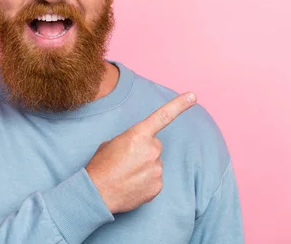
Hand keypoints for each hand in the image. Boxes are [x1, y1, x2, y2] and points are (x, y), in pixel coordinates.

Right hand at [85, 92, 196, 213]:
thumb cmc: (101, 166)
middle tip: (127, 161)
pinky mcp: (158, 185)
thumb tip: (138, 147)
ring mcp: (157, 168)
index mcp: (138, 134)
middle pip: (155, 145)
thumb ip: (131, 140)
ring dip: (145, 167)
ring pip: (155, 163)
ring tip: (127, 174)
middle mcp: (152, 149)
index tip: (193, 96)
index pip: (163, 116)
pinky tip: (132, 184)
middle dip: (144, 151)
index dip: (180, 105)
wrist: (97, 193)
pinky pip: (155, 179)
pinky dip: (146, 182)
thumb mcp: (112, 143)